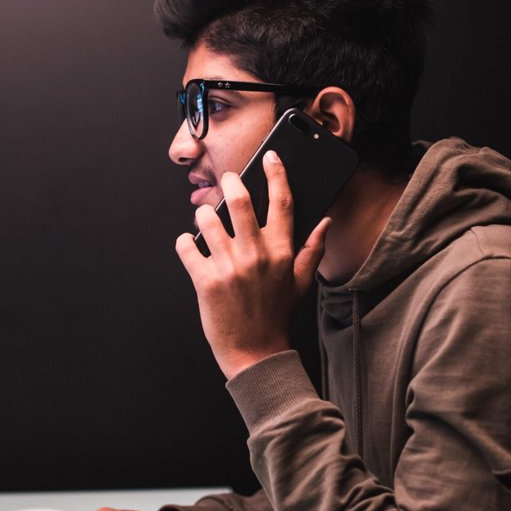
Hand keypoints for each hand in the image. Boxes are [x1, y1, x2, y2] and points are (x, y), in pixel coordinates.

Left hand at [175, 150, 330, 378]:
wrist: (254, 353)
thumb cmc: (275, 316)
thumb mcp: (300, 283)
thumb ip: (312, 249)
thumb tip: (325, 222)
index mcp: (282, 252)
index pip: (282, 202)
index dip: (277, 174)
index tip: (270, 158)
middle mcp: (256, 255)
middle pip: (241, 202)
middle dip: (231, 183)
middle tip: (227, 180)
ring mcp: (230, 267)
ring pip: (208, 220)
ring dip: (204, 214)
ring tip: (206, 218)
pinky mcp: (205, 281)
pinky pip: (186, 247)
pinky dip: (184, 242)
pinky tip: (190, 245)